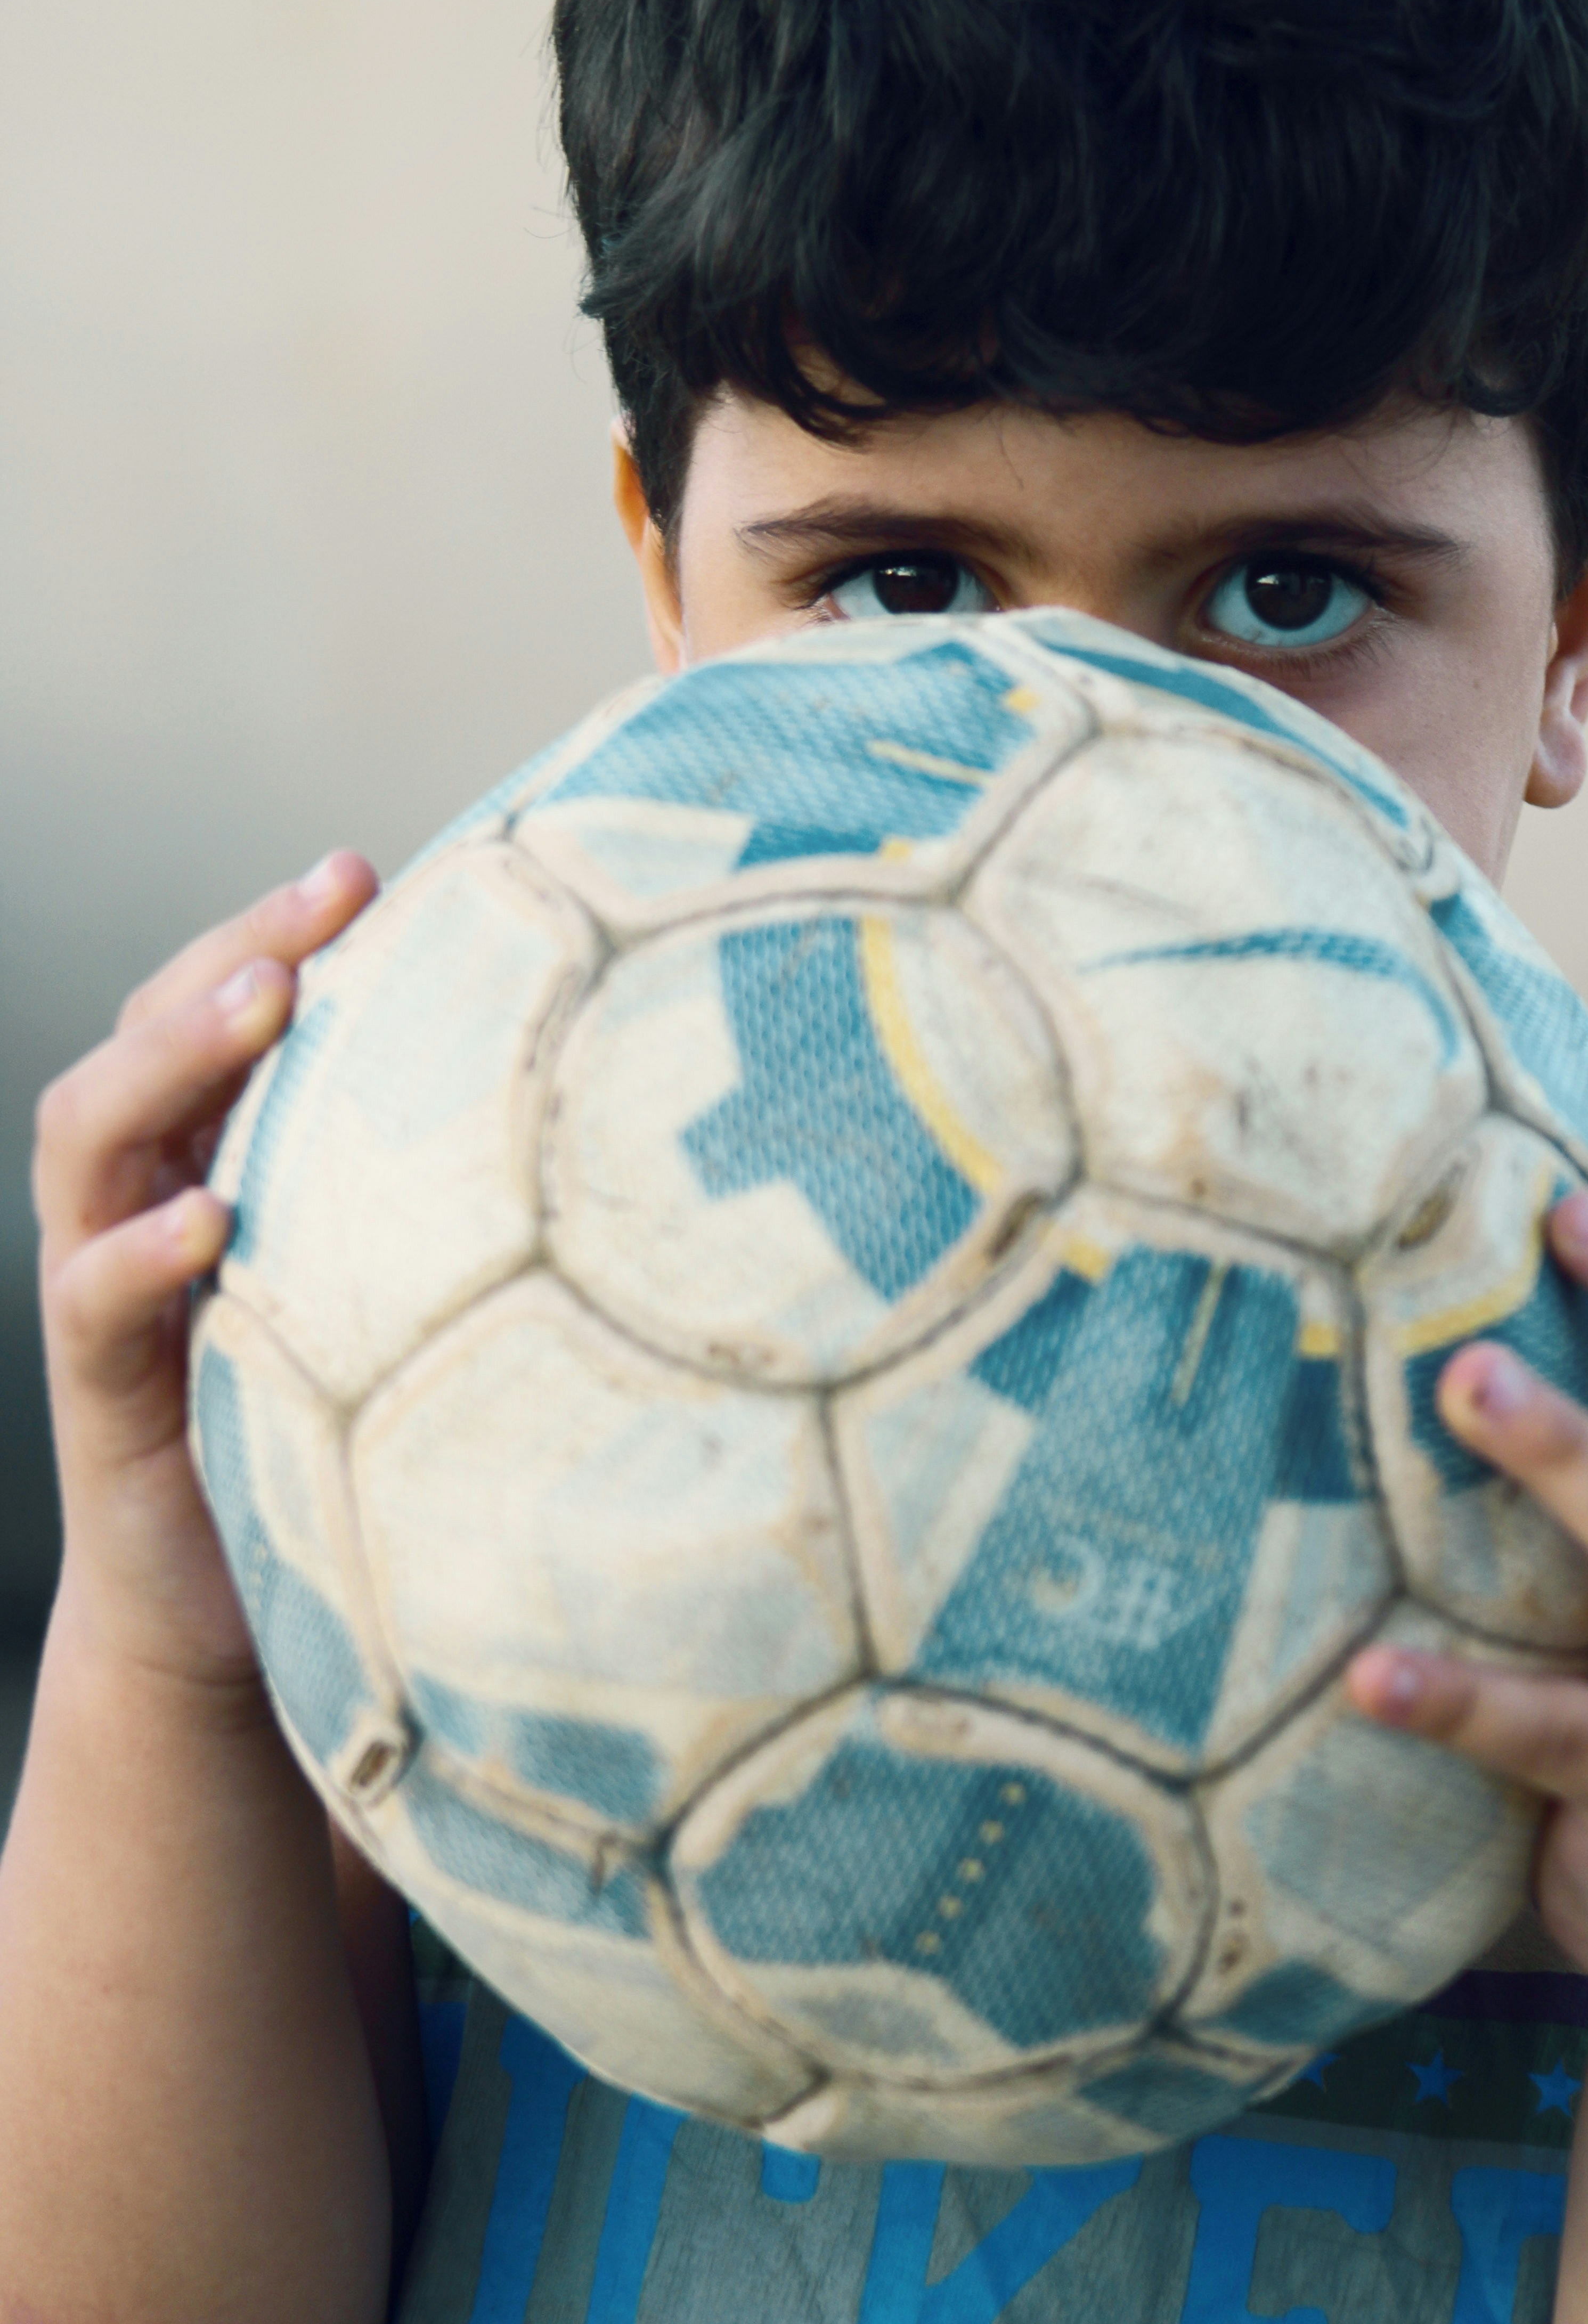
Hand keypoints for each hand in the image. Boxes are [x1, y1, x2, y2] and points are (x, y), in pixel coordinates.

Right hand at [32, 854, 376, 1693]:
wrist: (235, 1610)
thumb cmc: (337, 1420)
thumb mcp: (389, 1284)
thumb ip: (431, 1195)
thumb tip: (606, 1096)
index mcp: (210, 1148)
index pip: (217, 1002)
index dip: (275, 926)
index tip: (366, 864)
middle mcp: (144, 1193)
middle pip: (150, 1033)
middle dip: (232, 951)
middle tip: (326, 896)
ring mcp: (105, 1282)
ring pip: (93, 1137)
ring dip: (174, 1057)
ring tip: (266, 1003)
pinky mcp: (100, 1390)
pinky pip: (93, 1300)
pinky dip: (140, 1253)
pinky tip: (208, 1222)